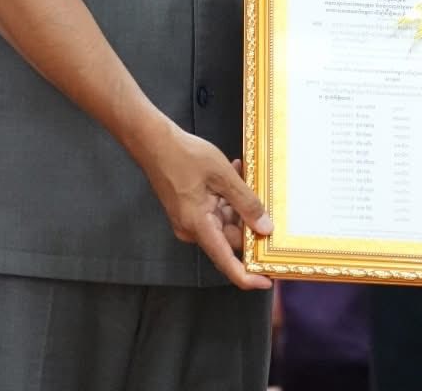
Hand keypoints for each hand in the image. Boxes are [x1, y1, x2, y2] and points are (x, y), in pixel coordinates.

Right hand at [136, 122, 272, 290]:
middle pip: (229, 238)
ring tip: (243, 175)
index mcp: (199, 226)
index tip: (268, 280)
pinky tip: (233, 174)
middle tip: (263, 198)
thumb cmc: (183, 155)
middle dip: (248, 221)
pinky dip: (227, 197)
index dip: (248, 276)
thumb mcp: (223, 176)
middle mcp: (192, 229)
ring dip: (238, 204)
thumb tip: (265, 228)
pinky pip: (215, 211)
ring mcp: (189, 220)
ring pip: (224, 221)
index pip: (227, 263)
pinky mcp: (189, 210)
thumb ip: (246, 203)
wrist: (152, 141)